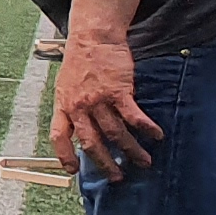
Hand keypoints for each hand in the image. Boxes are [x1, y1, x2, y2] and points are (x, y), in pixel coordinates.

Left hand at [49, 39, 163, 179]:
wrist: (92, 38)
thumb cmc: (80, 61)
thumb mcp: (65, 86)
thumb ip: (72, 107)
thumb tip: (81, 127)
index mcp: (64, 106)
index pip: (59, 136)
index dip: (65, 155)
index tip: (73, 171)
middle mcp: (79, 107)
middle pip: (91, 142)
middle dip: (105, 163)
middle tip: (117, 177)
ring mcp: (98, 100)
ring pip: (115, 133)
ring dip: (131, 150)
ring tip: (143, 161)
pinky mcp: (117, 92)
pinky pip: (132, 116)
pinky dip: (145, 128)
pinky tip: (156, 136)